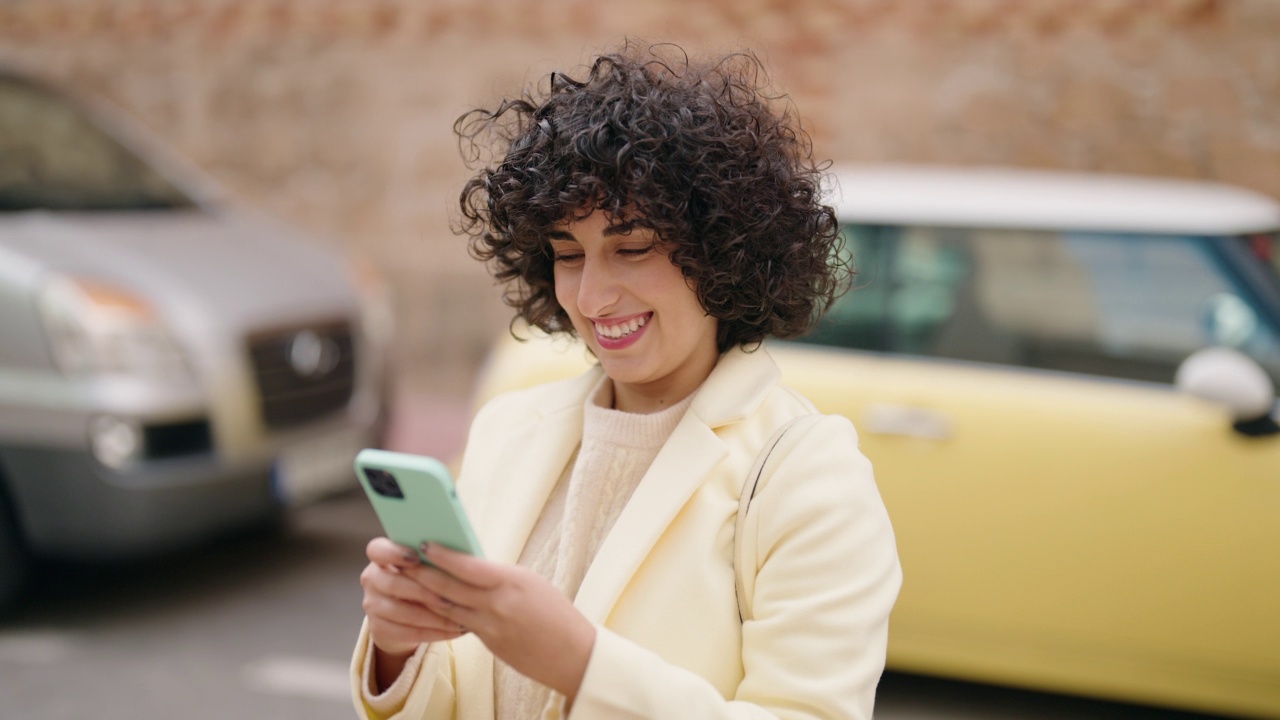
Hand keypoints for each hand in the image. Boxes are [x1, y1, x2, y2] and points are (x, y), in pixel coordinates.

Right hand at [360, 538, 468, 689]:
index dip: (395, 553)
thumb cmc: (426, 580)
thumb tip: (462, 557)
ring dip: (432, 617)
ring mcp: (372, 605)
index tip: (417, 558)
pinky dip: (434, 632)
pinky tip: (454, 631)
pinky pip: (407, 632)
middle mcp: (372, 578)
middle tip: (449, 599)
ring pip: (400, 612)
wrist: (409, 615)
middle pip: (392, 584)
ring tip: (459, 620)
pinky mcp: (379, 629)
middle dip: (423, 592)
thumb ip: (435, 559)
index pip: (377, 549)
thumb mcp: (428, 566)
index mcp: (382, 556)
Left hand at [410, 542, 596, 702]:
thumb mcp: (529, 583)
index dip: (443, 556)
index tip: (424, 543)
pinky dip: (441, 612)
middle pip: (449, 588)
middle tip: (402, 561)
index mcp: (512, 582)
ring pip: (447, 608)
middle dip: (422, 573)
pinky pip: (457, 624)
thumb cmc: (556, 612)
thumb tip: (466, 565)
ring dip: (424, 593)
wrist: (573, 654)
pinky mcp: (488, 643)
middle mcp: (498, 604)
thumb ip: (498, 575)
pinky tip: (428, 603)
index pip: (469, 566)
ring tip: (407, 580)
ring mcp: (491, 627)